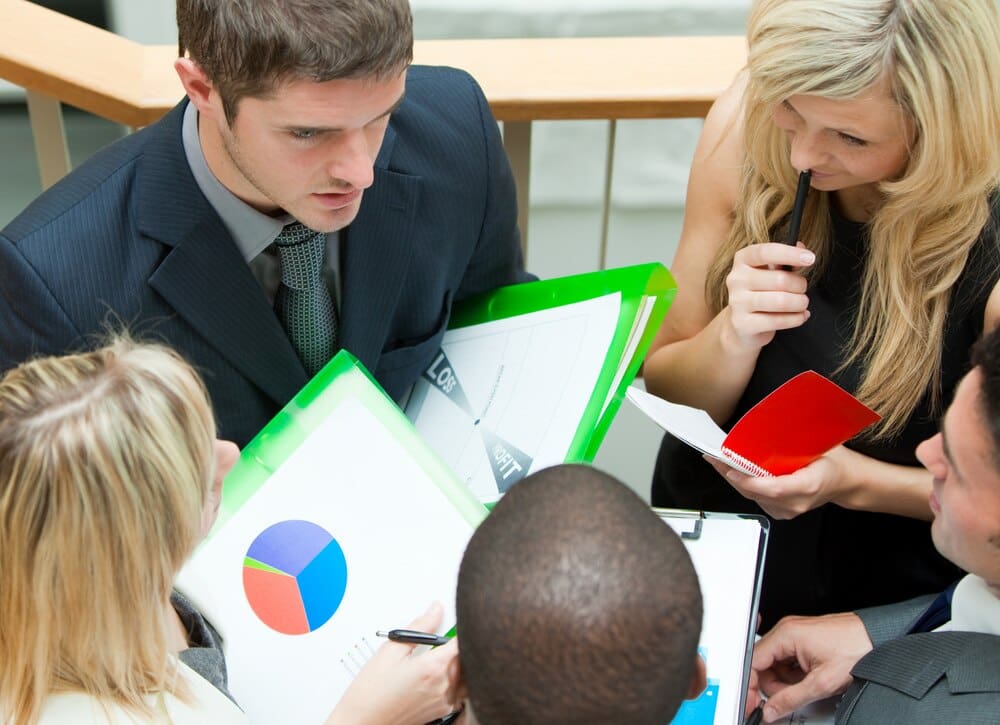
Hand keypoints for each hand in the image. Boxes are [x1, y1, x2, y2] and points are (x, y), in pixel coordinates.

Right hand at [326, 602, 462, 724]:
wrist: (362, 723)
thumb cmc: (371, 692)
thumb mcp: (390, 651)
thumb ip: (419, 627)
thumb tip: (436, 610)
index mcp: (433, 668)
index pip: (462, 641)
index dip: (460, 629)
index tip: (454, 624)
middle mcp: (443, 686)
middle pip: (465, 658)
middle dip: (456, 646)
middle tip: (439, 642)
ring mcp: (444, 702)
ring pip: (465, 676)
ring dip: (458, 665)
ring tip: (437, 660)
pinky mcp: (442, 713)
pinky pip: (459, 693)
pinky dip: (454, 682)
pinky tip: (436, 678)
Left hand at [704, 446, 849, 518]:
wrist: (846, 482)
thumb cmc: (834, 461)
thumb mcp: (821, 443)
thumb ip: (797, 438)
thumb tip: (772, 419)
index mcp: (809, 485)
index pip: (773, 488)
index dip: (749, 481)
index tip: (731, 469)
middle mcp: (796, 502)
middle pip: (756, 493)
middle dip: (730, 474)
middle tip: (712, 457)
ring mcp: (788, 510)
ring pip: (752, 497)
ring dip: (733, 479)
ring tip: (716, 461)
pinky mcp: (781, 512)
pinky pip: (756, 499)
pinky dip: (743, 485)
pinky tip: (732, 472)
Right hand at [722, 242, 813, 351]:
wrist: (741, 324)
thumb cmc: (760, 292)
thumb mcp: (769, 271)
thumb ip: (785, 259)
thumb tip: (801, 247)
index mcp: (742, 260)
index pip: (765, 252)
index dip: (790, 254)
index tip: (810, 258)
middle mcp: (736, 279)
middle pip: (780, 279)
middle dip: (800, 285)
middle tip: (802, 290)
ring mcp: (737, 302)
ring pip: (781, 301)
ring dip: (800, 303)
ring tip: (801, 304)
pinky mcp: (742, 324)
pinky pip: (778, 321)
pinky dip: (796, 319)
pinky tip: (799, 316)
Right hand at [750, 612, 871, 722]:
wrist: (879, 637)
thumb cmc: (856, 648)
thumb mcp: (822, 682)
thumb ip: (791, 698)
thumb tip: (771, 710)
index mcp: (785, 635)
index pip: (753, 662)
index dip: (752, 686)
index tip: (754, 703)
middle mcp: (787, 630)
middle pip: (764, 665)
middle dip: (774, 687)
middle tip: (788, 700)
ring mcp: (796, 634)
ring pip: (777, 665)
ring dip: (786, 682)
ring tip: (807, 689)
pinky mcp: (804, 640)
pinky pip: (789, 661)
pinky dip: (795, 675)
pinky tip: (811, 680)